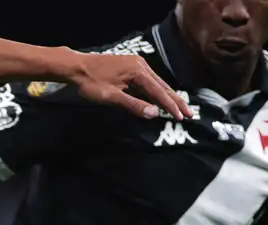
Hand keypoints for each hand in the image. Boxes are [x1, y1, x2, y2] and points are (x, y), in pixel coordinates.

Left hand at [70, 53, 190, 119]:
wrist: (77, 66)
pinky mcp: (132, 66)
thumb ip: (133, 105)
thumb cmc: (91, 82)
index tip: (182, 117)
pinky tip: (163, 98)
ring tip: (182, 108)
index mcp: (138, 71)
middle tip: (191, 114)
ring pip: (157, 83)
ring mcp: (137, 64)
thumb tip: (154, 113)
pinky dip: (158, 91)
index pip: (158, 92)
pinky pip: (149, 81)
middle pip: (163, 86)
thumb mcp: (111, 97)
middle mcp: (141, 65)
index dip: (170, 106)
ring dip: (169, 96)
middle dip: (177, 101)